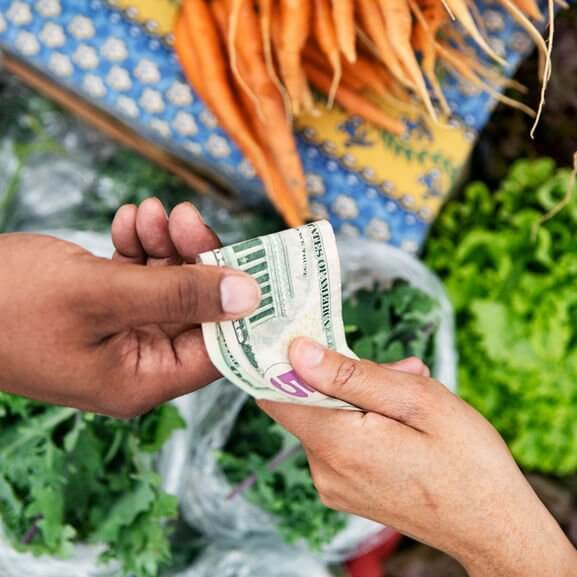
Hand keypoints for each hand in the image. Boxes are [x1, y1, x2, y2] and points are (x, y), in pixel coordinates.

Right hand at [0, 199, 259, 416]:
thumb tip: (248, 297)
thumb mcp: (101, 295)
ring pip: (168, 286)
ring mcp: (119, 335)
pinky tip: (128, 221)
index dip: (237, 304)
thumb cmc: (6, 304)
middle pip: (195, 310)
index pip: (216, 349)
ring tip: (149, 212)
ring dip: (165, 244)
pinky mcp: (102, 309)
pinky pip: (139, 277)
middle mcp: (136, 364)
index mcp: (141, 380)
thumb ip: (179, 295)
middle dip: (192, 258)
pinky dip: (139, 247)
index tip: (249, 257)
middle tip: (183, 215)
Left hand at [259, 338, 576, 576]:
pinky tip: (401, 421)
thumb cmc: (467, 461)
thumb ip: (350, 375)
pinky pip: (339, 442)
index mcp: (337, 444)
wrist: (494, 528)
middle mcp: (324, 470)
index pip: (276, 394)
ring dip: (358, 399)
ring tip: (408, 397)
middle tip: (398, 371)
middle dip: (343, 377)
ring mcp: (333, 486)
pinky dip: (362, 423)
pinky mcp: (345, 492)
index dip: (286, 362)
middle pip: (308, 403)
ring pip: (327, 420)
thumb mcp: (417, 401)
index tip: (312, 338)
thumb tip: (297, 352)